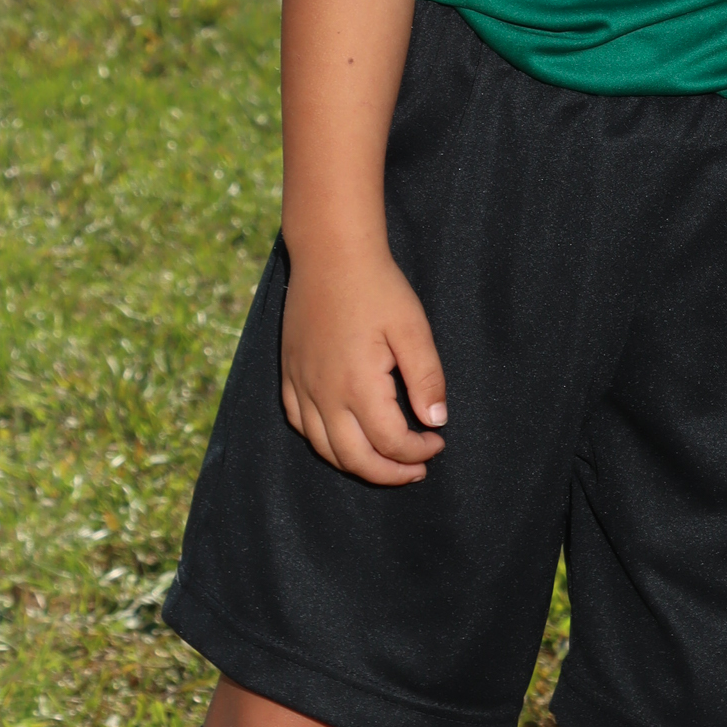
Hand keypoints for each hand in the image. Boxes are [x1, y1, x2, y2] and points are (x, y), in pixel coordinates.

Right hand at [280, 241, 447, 485]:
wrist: (331, 254)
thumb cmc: (378, 288)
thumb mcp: (413, 329)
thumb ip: (426, 378)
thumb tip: (436, 421)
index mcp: (358, 385)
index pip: (390, 443)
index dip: (418, 452)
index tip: (438, 441)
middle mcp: (324, 394)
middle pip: (354, 459)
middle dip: (389, 472)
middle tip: (417, 469)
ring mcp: (301, 385)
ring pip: (323, 448)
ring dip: (356, 464)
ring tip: (385, 462)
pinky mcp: (289, 374)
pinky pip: (299, 424)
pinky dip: (322, 442)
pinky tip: (342, 437)